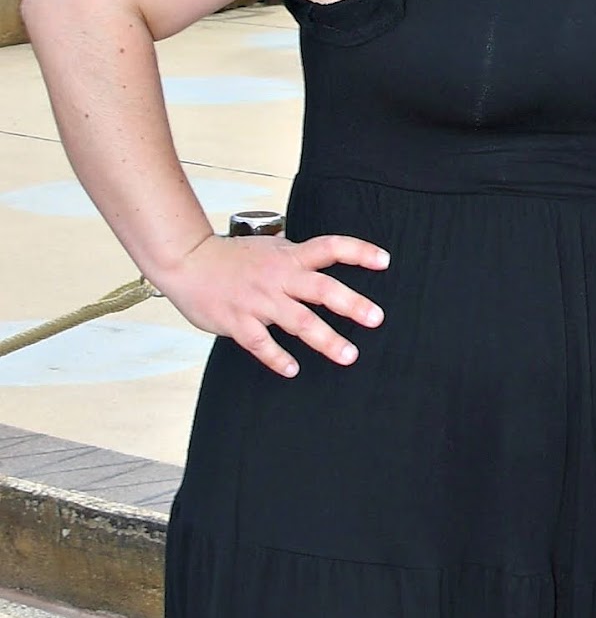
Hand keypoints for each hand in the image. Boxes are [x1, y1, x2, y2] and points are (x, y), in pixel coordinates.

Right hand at [157, 227, 388, 380]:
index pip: (330, 247)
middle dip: (351, 304)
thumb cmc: (232, 257)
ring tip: (349, 355)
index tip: (384, 261)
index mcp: (289, 257)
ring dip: (325, 339)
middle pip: (322, 288)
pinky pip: (262, 343)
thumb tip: (324, 257)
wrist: (189, 262)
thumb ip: (297, 256)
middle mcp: (278, 277)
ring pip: (298, 321)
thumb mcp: (271, 248)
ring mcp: (259, 301)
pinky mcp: (238, 322)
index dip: (358, 251)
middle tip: (376, 318)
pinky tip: (293, 370)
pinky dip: (277, 358)